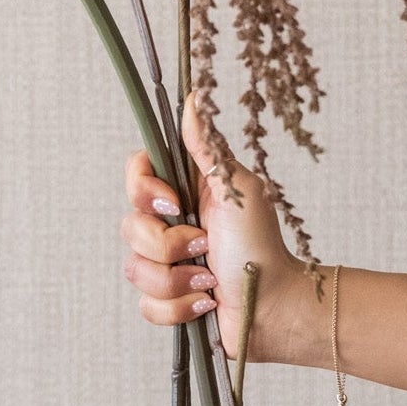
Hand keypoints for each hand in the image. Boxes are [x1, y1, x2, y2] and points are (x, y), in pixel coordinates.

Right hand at [121, 93, 306, 364]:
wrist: (276, 306)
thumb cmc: (263, 245)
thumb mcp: (237, 188)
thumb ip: (208, 147)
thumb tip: (194, 96)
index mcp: (184, 192)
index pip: (137, 175)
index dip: (144, 190)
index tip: (174, 203)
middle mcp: (169, 225)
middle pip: (130, 226)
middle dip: (169, 244)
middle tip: (206, 246)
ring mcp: (166, 265)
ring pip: (135, 269)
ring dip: (179, 279)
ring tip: (210, 280)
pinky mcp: (167, 301)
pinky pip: (147, 305)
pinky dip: (179, 308)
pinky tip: (206, 304)